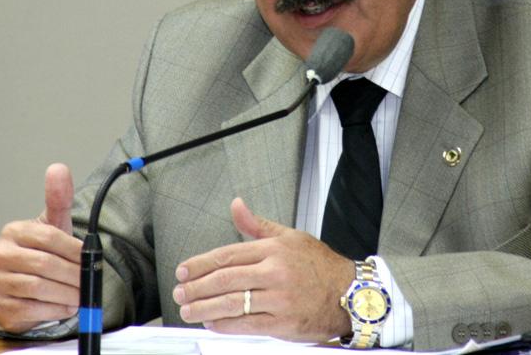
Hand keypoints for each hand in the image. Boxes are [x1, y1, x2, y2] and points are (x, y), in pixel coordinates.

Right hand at [0, 163, 82, 332]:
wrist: (18, 289)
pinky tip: (65, 307)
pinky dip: (54, 310)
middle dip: (73, 275)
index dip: (73, 250)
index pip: (49, 237)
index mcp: (13, 232)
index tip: (89, 259)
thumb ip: (58, 200)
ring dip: (66, 294)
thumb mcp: (50, 226)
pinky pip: (31, 310)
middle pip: (44, 265)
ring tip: (80, 295)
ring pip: (38, 288)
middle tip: (89, 282)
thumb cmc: (39, 253)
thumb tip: (59, 168)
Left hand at [172, 198, 354, 342]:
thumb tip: (236, 205)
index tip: (183, 271)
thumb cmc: (320, 266)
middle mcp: (275, 271)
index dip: (201, 264)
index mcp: (274, 249)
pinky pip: (247, 324)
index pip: (228, 255)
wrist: (351, 293)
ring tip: (188, 310)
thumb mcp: (290, 237)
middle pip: (225, 279)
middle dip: (197, 287)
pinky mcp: (284, 323)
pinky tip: (212, 324)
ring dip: (204, 308)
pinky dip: (225, 326)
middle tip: (179, 292)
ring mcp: (279, 298)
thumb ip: (257, 225)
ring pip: (232, 303)